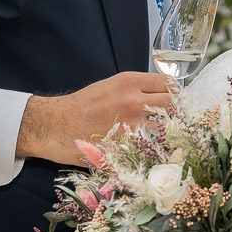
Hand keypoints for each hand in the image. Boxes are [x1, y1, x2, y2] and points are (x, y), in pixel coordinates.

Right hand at [20, 72, 174, 162]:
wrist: (55, 125)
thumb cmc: (82, 106)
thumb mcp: (110, 86)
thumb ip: (135, 89)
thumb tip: (158, 95)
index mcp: (130, 82)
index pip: (168, 83)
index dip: (174, 92)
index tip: (173, 100)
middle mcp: (134, 101)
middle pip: (173, 104)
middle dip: (176, 111)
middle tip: (173, 119)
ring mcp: (132, 125)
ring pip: (167, 126)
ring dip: (168, 131)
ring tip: (163, 135)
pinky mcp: (126, 146)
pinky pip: (151, 146)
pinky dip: (155, 148)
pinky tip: (151, 149)